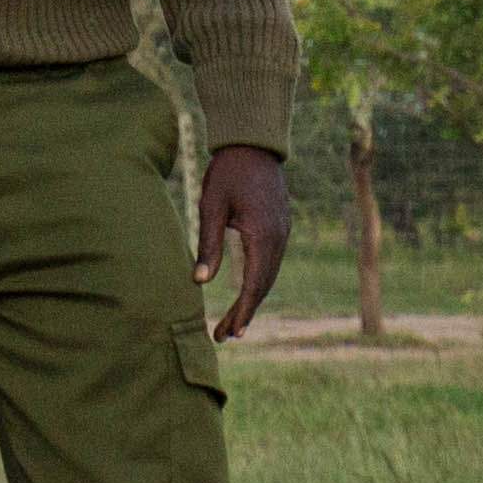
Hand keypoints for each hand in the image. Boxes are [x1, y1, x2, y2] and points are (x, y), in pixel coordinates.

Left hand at [197, 143, 289, 338]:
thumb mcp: (210, 207)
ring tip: (231, 323)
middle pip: (263, 286)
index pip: (254, 285)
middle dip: (244, 313)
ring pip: (268, 276)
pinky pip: (271, 264)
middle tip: (224, 336)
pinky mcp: (279, 229)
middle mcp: (279, 240)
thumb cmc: (227, 173)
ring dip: (251, 300)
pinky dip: (258, 283)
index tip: (232, 333)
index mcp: (264, 237)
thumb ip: (208, 245)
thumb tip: (199, 282)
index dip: (243, 311)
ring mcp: (283, 234)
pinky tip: (244, 294)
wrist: (253, 145)